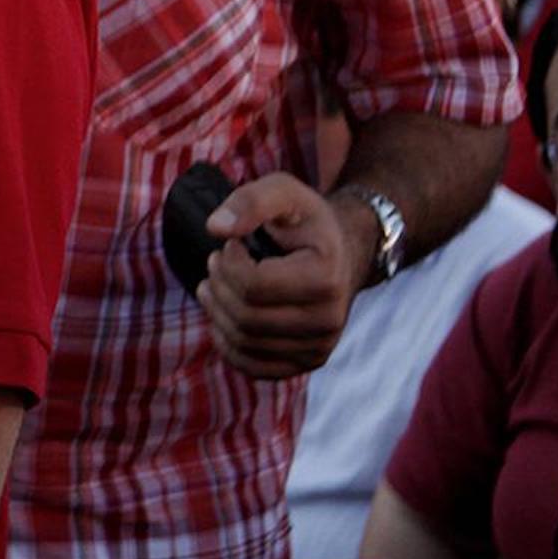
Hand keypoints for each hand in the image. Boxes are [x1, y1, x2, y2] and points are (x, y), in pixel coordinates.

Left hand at [196, 175, 363, 379]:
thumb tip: (215, 228)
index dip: (229, 262)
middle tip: (217, 262)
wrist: (342, 253)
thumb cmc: (307, 222)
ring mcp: (320, 347)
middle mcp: (329, 321)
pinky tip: (223, 316)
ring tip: (215, 284)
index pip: (253, 285)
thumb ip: (251, 201)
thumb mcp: (284, 192)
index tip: (232, 245)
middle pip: (245, 317)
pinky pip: (252, 366)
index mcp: (326, 279)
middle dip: (219, 285)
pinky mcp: (307, 362)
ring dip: (217, 311)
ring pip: (244, 342)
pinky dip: (227, 343)